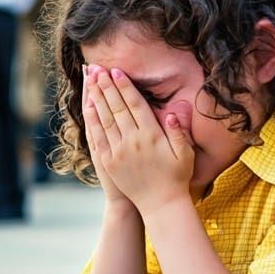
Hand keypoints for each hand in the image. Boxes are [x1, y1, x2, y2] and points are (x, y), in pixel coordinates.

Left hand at [86, 66, 194, 215]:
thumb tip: (171, 111)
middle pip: (117, 107)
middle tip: (98, 69)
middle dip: (106, 86)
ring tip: (90, 80)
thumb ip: (178, 131)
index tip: (116, 71)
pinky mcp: (109, 162)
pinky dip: (92, 120)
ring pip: (105, 118)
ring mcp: (119, 151)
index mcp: (152, 136)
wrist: (161, 204)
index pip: (135, 104)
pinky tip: (88, 107)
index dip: (125, 86)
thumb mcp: (186, 153)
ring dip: (97, 97)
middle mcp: (133, 141)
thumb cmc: (176, 177)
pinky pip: (98, 137)